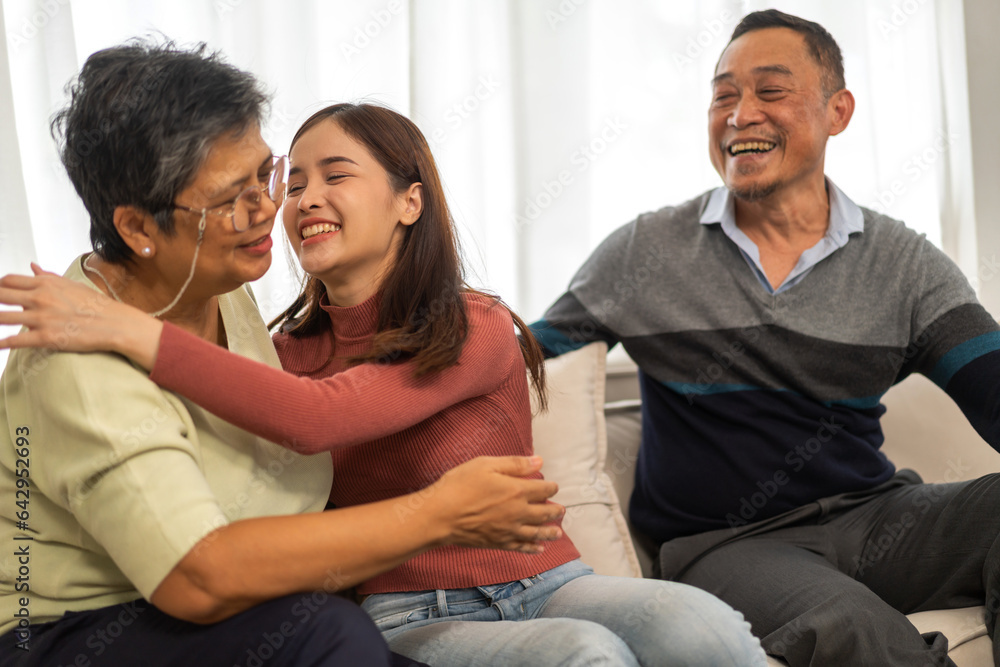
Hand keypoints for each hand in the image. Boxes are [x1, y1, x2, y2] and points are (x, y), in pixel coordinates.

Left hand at [0, 264, 161, 367]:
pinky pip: (16, 341)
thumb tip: (32, 266)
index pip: (8, 281)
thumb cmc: (95, 304)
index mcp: (45, 284)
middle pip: (0, 295)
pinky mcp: (47, 337)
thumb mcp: (71, 285)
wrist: (115, 323)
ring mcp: (42, 318)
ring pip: (2, 317)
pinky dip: (2, 343)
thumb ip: (48, 276)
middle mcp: (40, 298)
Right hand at [424, 455, 563, 553]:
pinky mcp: (499, 543)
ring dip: (549, 532)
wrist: (440, 515)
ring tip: (558, 532)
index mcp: (517, 491)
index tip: (554, 487)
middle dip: (555, 511)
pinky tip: (539, 549)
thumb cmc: (460, 485)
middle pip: (544, 513)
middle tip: (561, 511)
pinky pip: (521, 547)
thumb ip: (514, 464)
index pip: (543, 490)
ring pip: (537, 533)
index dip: (551, 488)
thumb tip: (539, 461)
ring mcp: (509, 530)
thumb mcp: (486, 465)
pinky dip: (532, 548)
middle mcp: (518, 513)